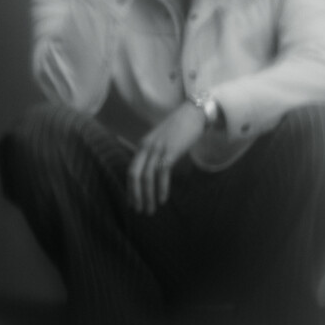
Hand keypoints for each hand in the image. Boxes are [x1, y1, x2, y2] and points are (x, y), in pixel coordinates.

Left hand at [127, 101, 205, 215]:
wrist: (193, 114)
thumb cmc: (180, 129)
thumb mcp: (162, 141)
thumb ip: (156, 154)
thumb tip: (154, 173)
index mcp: (143, 145)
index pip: (131, 170)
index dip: (131, 188)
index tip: (132, 203)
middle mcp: (147, 147)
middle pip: (135, 175)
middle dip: (136, 195)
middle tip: (140, 211)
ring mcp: (158, 148)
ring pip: (147, 176)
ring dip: (147, 196)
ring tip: (150, 209)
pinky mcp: (170, 150)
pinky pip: (162, 172)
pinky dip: (161, 188)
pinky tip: (162, 199)